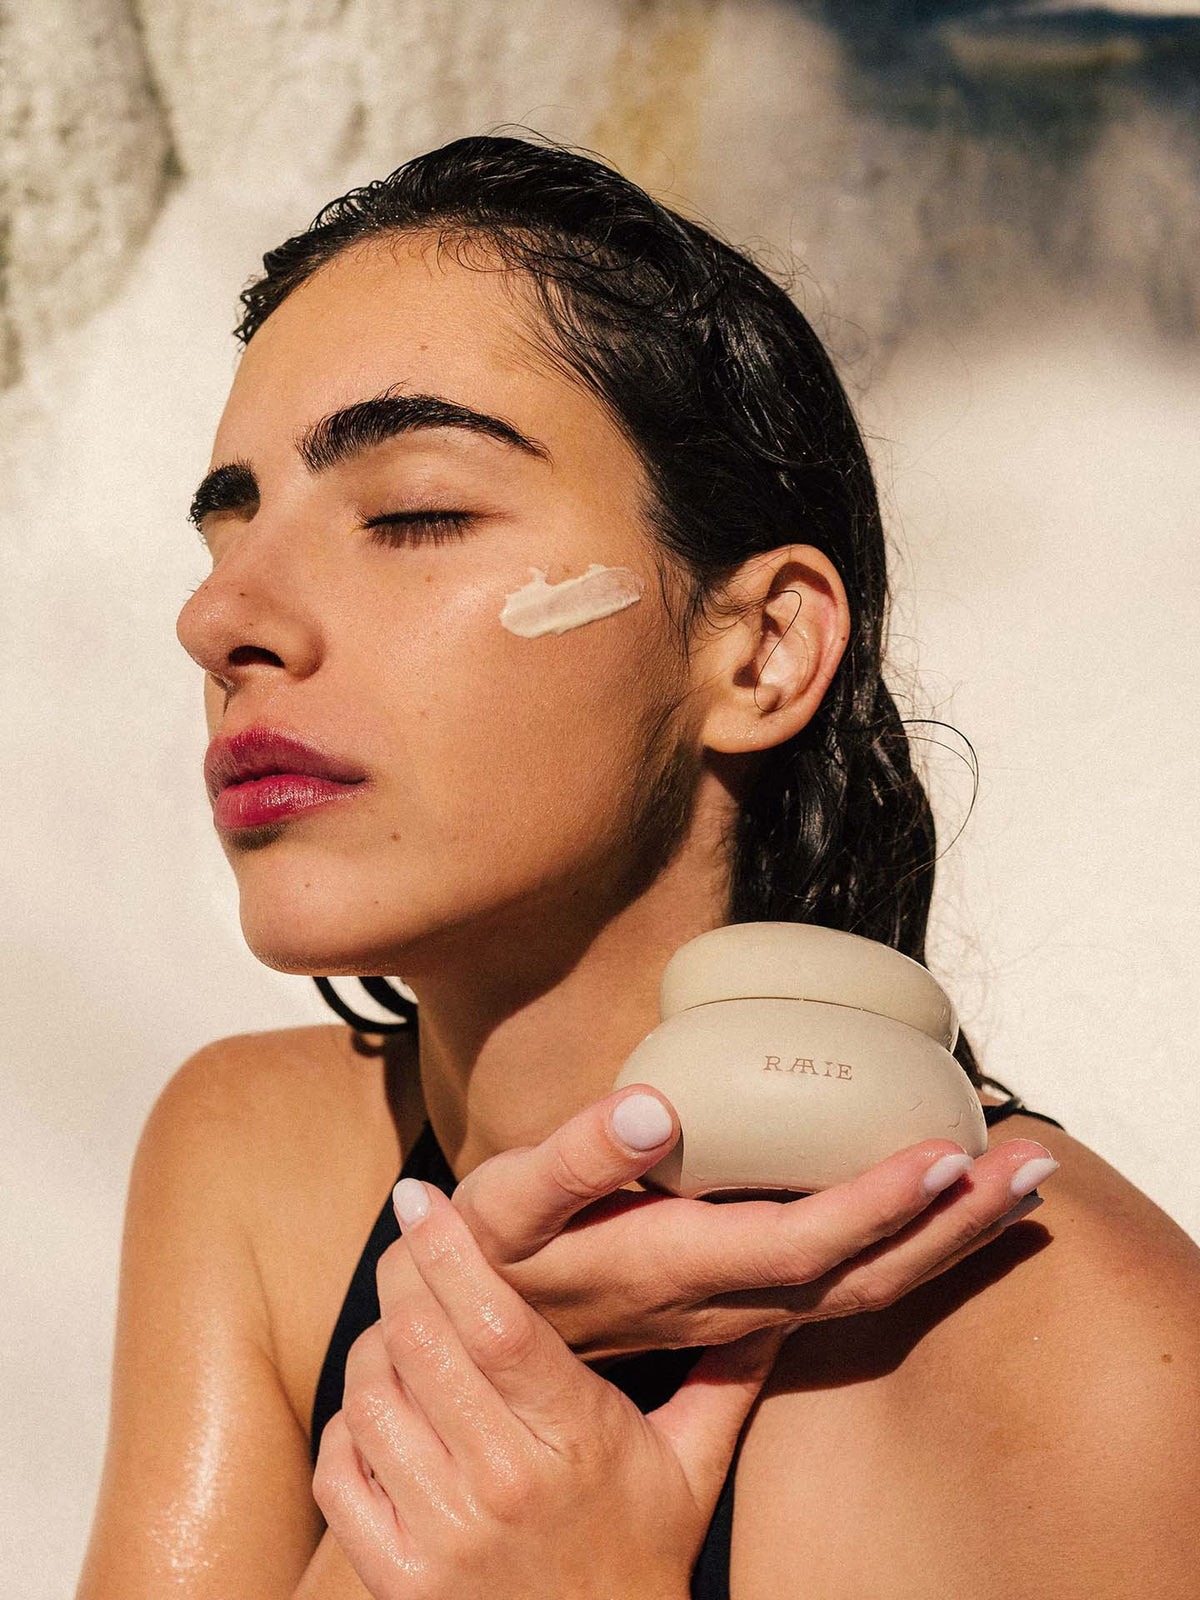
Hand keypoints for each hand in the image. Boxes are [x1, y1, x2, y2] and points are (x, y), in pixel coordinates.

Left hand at [313, 1175, 786, 1599]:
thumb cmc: (645, 1551)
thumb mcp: (692, 1465)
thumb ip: (724, 1376)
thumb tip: (775, 1301)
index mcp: (575, 1439)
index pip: (497, 1323)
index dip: (452, 1250)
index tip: (423, 1194)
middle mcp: (504, 1484)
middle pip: (422, 1345)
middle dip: (403, 1279)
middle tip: (405, 1243)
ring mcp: (443, 1537)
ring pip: (371, 1400)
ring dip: (373, 1350)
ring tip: (398, 1325)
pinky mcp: (397, 1580)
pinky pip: (340, 1473)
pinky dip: (347, 1427)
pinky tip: (378, 1408)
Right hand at [448, 1086, 1056, 1362]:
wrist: (475, 1341)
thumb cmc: (485, 1254)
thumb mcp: (505, 1205)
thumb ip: (576, 1158)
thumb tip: (655, 1112)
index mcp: (670, 1268)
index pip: (799, 1244)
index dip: (878, 1205)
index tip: (948, 1156)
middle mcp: (718, 1304)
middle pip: (859, 1279)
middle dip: (951, 1228)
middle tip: (1032, 1165)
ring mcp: (734, 1318)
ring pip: (861, 1294)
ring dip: (946, 1246)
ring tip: (1014, 1190)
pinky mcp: (736, 1314)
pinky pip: (840, 1294)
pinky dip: (904, 1254)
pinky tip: (941, 1220)